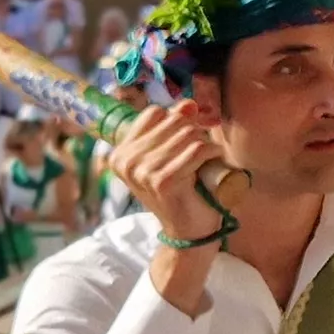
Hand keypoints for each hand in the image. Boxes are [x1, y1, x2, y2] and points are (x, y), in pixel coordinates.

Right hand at [106, 101, 235, 243]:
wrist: (189, 229)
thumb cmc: (181, 189)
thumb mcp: (170, 154)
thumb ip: (174, 125)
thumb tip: (189, 103)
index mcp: (120, 154)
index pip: (154, 114)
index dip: (177, 119)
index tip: (187, 136)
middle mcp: (126, 161)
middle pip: (173, 121)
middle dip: (194, 132)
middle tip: (199, 153)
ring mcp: (143, 172)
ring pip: (188, 134)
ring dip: (205, 143)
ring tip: (206, 159)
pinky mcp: (164, 181)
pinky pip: (197, 150)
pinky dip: (212, 152)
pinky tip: (213, 161)